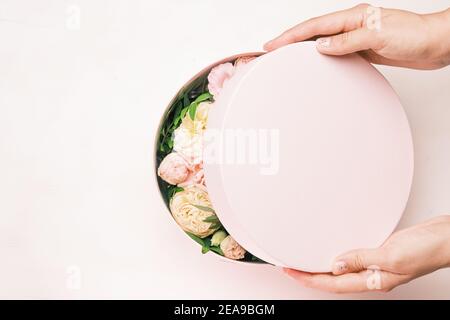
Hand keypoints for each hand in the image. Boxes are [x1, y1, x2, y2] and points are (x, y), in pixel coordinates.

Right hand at [264, 4, 449, 68]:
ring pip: (322, 43)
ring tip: (286, 58)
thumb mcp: (378, 36)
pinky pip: (335, 54)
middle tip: (271, 50)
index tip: (273, 44)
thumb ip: (348, 41)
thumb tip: (321, 46)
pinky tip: (315, 65)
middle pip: (313, 33)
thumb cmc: (415, 35)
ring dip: (303, 50)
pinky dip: (320, 59)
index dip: (291, 35)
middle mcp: (352, 26)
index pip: (314, 26)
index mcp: (354, 17)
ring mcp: (356, 38)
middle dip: (290, 41)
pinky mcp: (362, 50)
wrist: (435, 44)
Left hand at [283, 215, 449, 292]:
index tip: (291, 272)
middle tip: (290, 267)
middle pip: (333, 279)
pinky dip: (338, 254)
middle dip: (310, 274)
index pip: (332, 283)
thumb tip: (334, 264)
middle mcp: (371, 275)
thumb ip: (361, 259)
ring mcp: (375, 264)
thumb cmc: (427, 249)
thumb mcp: (391, 255)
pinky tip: (332, 248)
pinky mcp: (379, 251)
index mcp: (373, 280)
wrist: (444, 237)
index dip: (309, 279)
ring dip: (321, 265)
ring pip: (341, 268)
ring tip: (304, 260)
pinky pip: (352, 255)